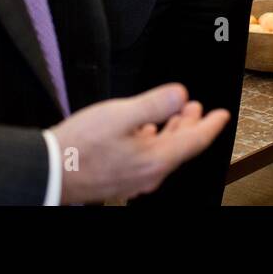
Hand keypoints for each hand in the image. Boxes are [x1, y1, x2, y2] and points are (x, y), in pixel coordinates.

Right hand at [50, 83, 229, 203]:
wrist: (50, 171)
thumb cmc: (80, 146)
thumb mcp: (120, 115)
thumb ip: (154, 104)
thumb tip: (181, 94)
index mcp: (155, 159)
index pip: (194, 142)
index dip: (210, 125)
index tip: (222, 115)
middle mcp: (148, 174)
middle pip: (179, 148)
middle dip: (190, 124)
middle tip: (198, 108)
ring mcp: (133, 179)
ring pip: (162, 152)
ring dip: (171, 131)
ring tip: (175, 114)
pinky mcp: (119, 178)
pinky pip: (146, 159)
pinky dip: (153, 140)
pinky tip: (144, 131)